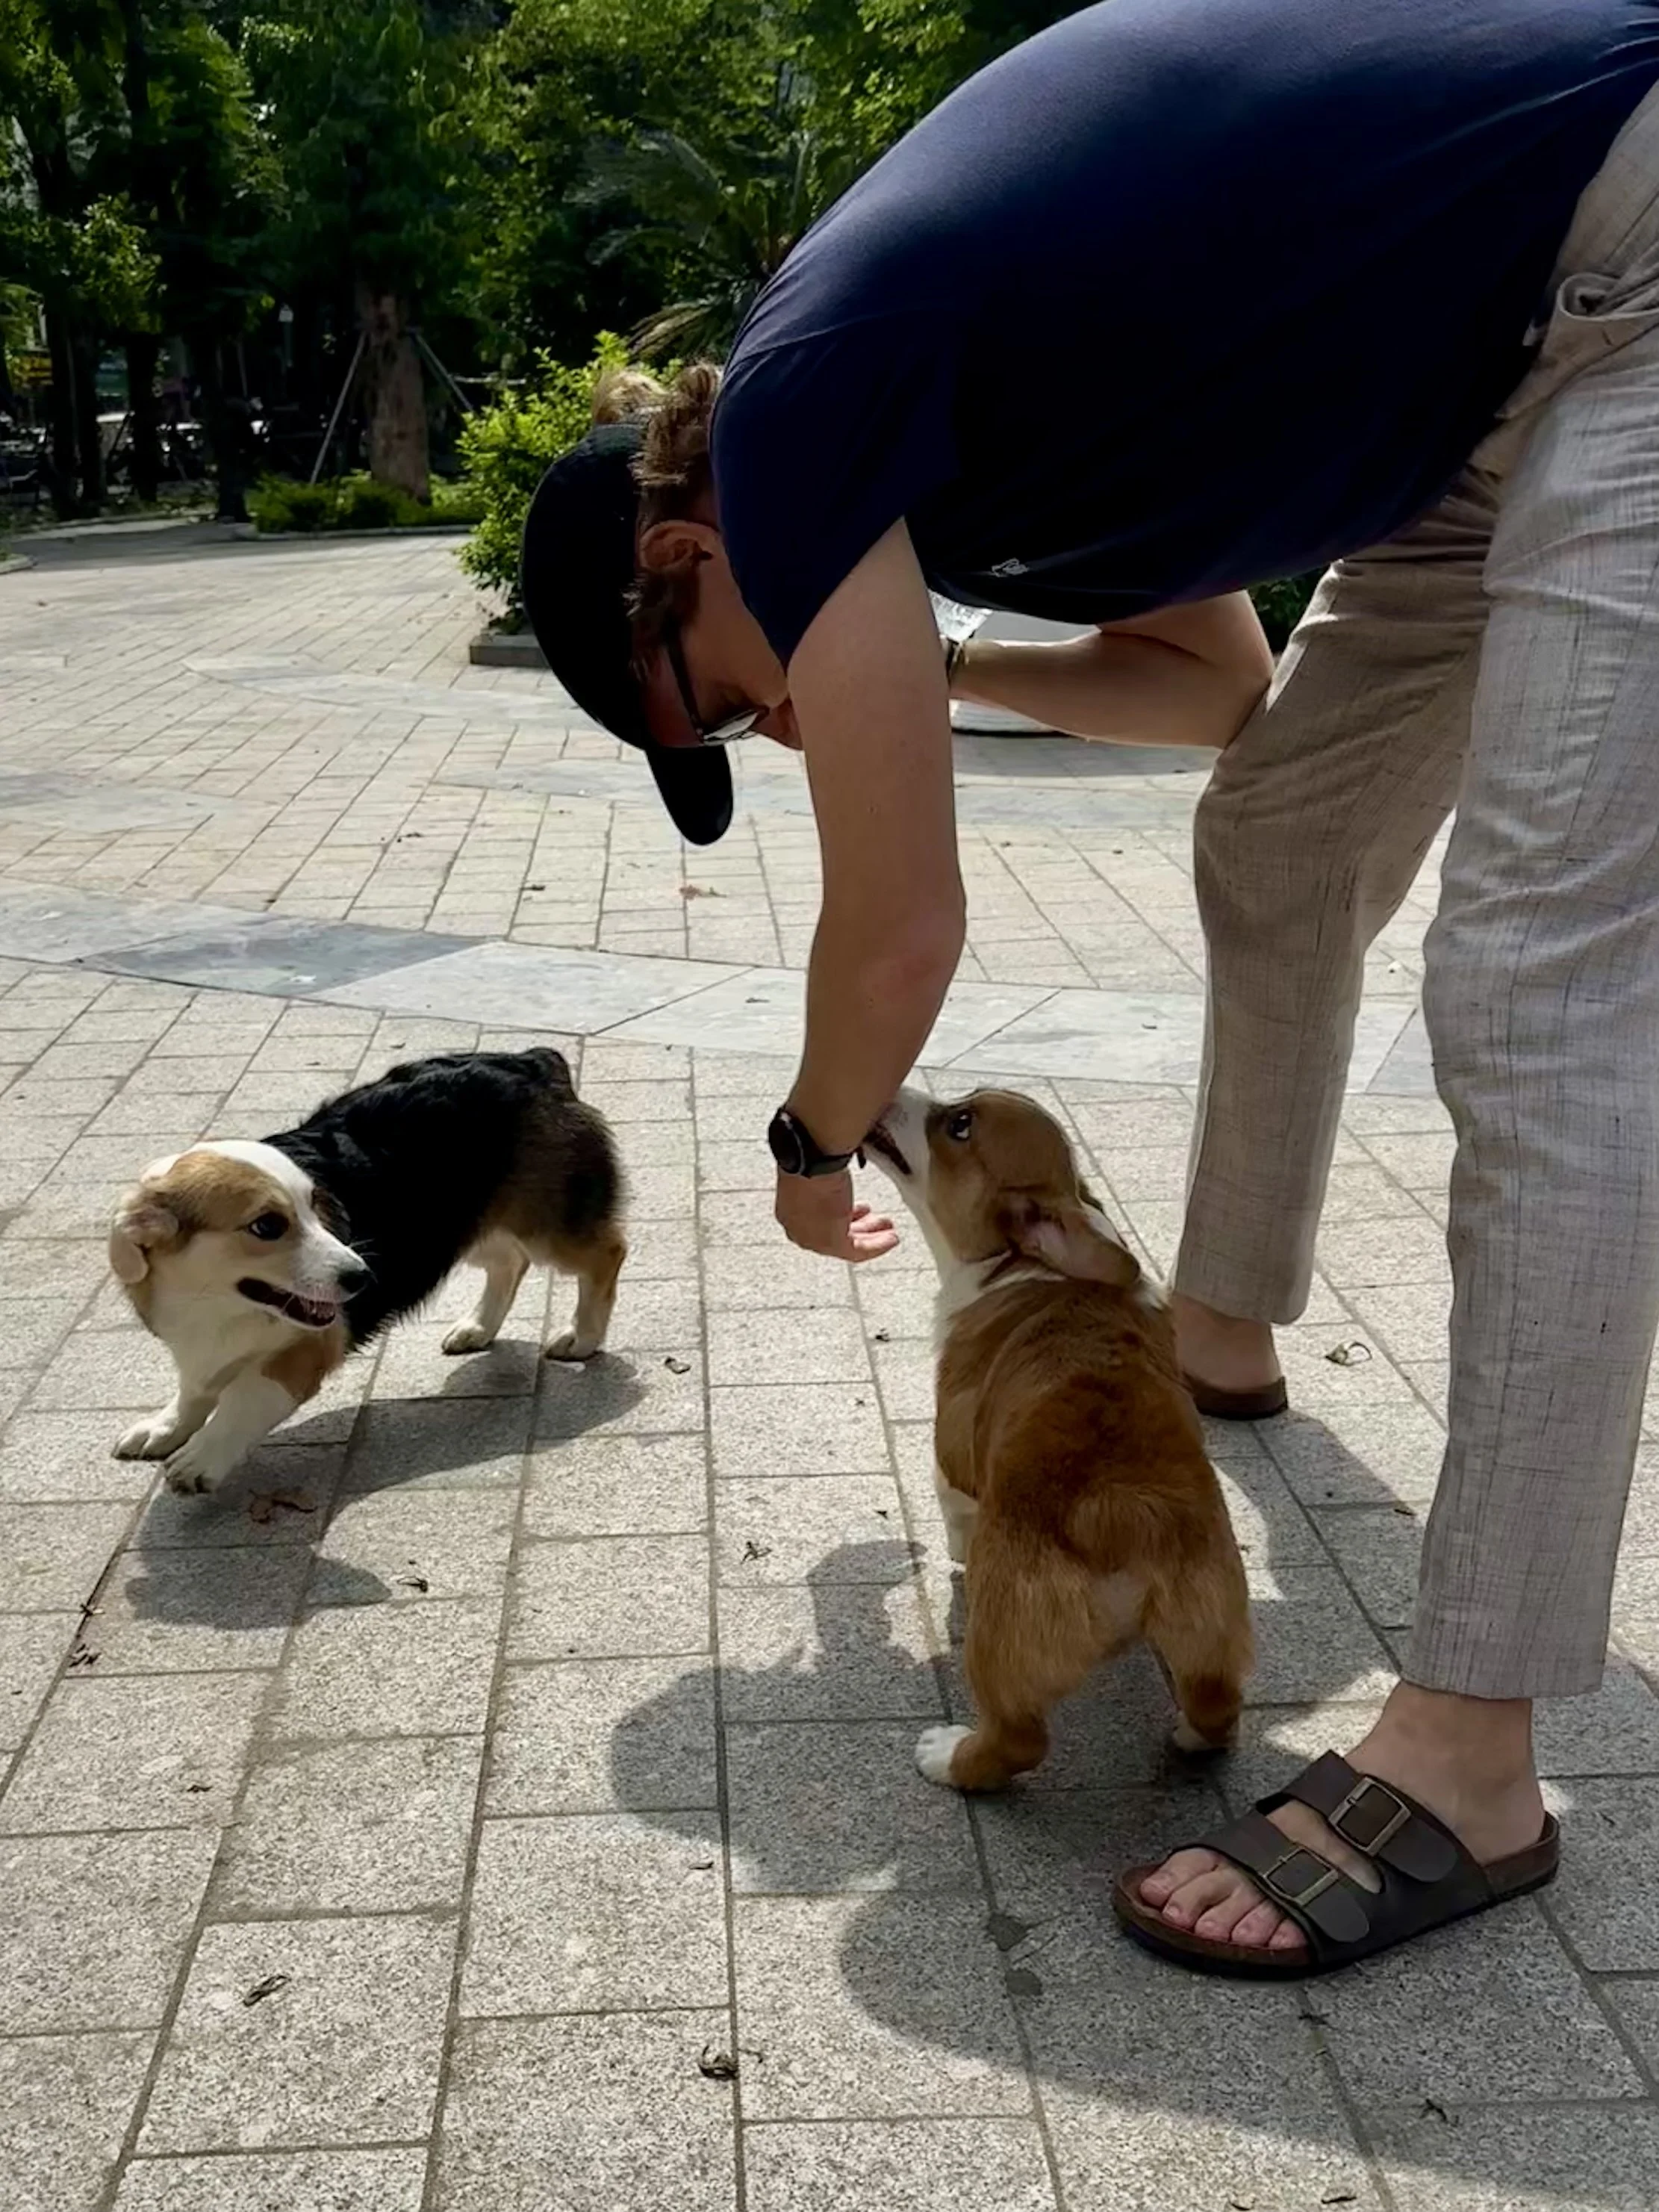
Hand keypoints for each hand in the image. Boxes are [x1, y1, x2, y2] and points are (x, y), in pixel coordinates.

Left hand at [774, 1170, 899, 1260]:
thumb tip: (840, 1173)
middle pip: (834, 1232)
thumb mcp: (820, 1170)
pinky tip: (890, 1239)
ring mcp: (813, 1238)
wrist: (811, 1159)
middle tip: (878, 1222)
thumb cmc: (812, 1156)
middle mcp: (798, 1227)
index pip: (819, 1219)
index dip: (843, 1215)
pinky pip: (857, 1251)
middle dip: (860, 1227)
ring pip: (847, 1243)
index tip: (862, 1211)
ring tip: (888, 1229)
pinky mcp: (831, 1244)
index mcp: (790, 1209)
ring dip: (871, 1236)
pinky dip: (877, 1246)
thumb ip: (830, 1179)